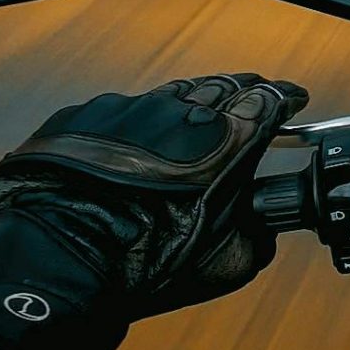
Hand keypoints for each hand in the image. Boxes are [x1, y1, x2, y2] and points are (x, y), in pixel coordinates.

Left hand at [0, 74, 309, 315]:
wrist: (59, 252)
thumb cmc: (140, 260)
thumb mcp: (222, 265)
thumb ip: (255, 239)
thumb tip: (259, 231)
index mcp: (225, 141)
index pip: (269, 100)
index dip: (285, 98)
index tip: (291, 99)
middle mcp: (182, 111)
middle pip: (225, 84)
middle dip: (245, 89)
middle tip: (253, 96)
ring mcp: (132, 107)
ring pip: (175, 92)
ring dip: (194, 100)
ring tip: (200, 113)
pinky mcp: (89, 113)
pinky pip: (125, 108)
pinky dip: (141, 120)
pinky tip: (138, 140)